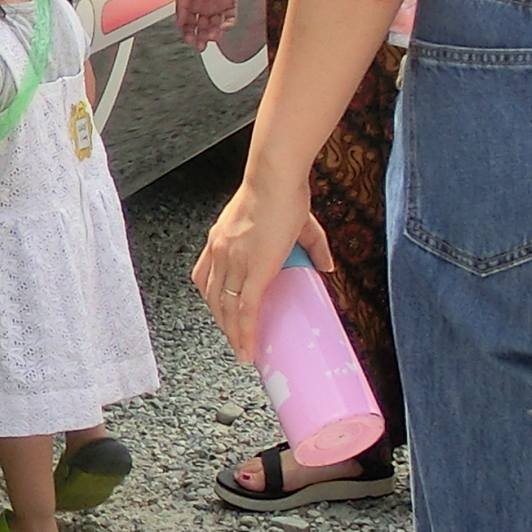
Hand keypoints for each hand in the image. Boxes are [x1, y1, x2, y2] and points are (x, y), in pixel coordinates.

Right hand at [175, 0, 239, 46]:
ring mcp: (217, 6)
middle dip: (201, 38)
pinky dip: (228, 25)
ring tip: (213, 36)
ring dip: (214, 33)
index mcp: (190, 5)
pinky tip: (223, 27)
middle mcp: (203, 7)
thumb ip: (182, 7)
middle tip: (201, 45)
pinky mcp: (229, 2)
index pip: (188, 25)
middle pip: (202, 28)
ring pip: (216, 26)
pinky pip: (230, 18)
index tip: (189, 40)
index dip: (188, 33)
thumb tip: (179, 24)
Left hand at [192, 170, 332, 362]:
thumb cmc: (284, 191)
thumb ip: (312, 246)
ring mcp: (234, 262)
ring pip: (227, 309)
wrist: (277, 179)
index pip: (205, 279)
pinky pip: (245, 310)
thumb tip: (326, 267)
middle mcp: (220, 253)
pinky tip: (249, 349)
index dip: (213, 301)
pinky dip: (246, 332)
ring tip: (244, 352)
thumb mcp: (294, 222)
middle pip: (213, 298)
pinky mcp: (254, 270)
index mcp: (220, 240)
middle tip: (236, 341)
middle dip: (223, 323)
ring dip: (233, 334)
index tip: (222, 318)